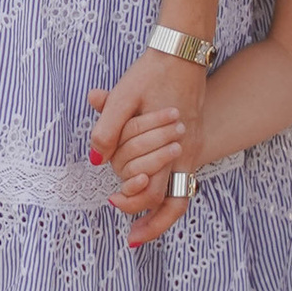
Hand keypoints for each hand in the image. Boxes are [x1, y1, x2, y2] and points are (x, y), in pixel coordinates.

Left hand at [89, 46, 207, 248]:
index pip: (154, 191)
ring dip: (162, 213)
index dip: (132, 202)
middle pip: (174, 203)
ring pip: (183, 194)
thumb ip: (108, 128)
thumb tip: (97, 160)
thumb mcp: (124, 95)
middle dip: (152, 224)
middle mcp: (188, 153)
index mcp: (173, 145)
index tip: (112, 201)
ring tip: (143, 229)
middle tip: (132, 238)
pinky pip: (183, 178)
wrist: (183, 52)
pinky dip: (168, 191)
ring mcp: (194, 149)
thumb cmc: (152, 73)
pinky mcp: (194, 142)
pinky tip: (152, 192)